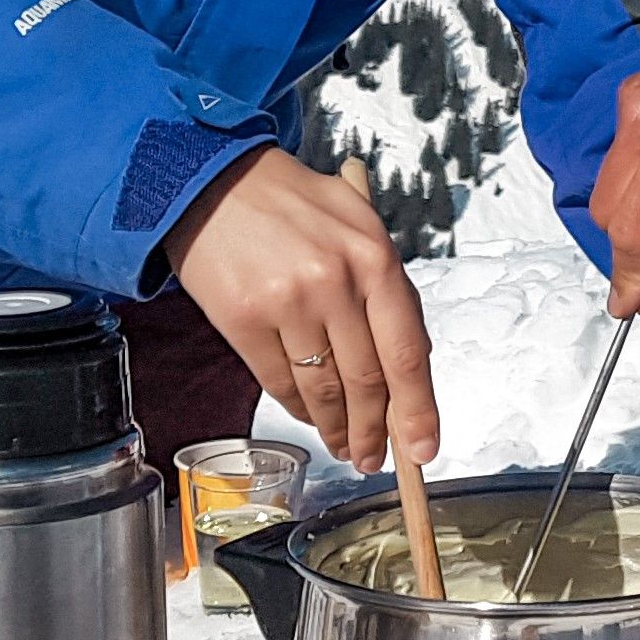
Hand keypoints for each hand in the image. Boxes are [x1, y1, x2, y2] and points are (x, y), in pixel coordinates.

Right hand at [164, 148, 437, 473]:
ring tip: (344, 446)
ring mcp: (287, 302)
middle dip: (375, 432)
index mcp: (375, 257)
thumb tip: (410, 361)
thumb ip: (386, 286)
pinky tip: (309, 417)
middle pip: (367, 381)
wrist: (214, 181)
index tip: (424, 446)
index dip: (418, 409)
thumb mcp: (357, 223)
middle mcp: (334, 281)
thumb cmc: (292, 204)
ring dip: (337, 428)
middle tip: (375, 458)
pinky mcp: (243, 319)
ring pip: (324, 389)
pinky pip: (280, 381)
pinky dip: (298, 408)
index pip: (407, 351)